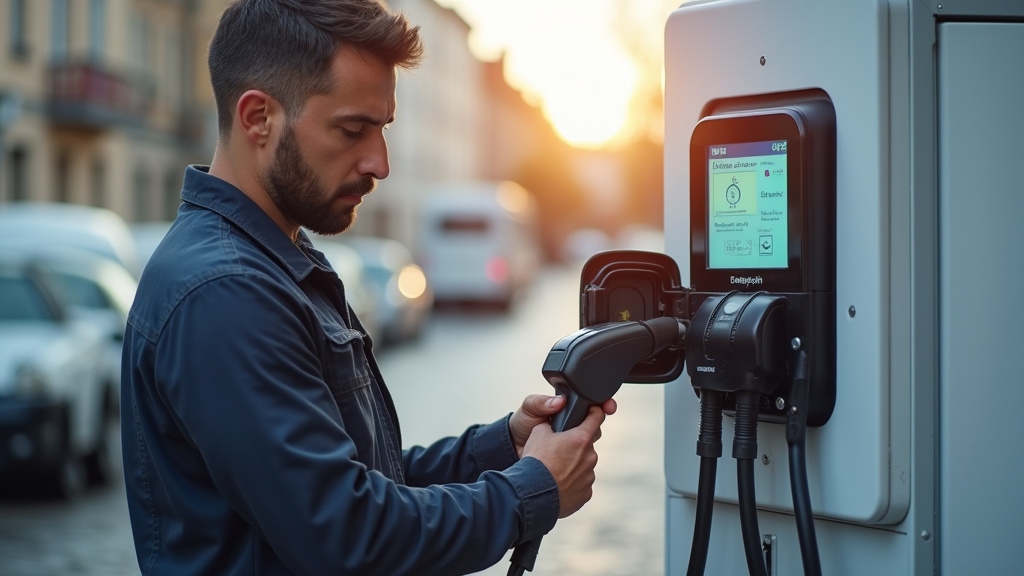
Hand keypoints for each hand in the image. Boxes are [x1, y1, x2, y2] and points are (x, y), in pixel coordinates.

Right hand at [520, 400, 615, 517]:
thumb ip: (550, 425)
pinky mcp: (586, 494)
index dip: (594, 413)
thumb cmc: (536, 462)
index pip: (596, 418)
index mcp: (581, 439)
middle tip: (558, 452)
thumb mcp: (538, 433)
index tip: (594, 412)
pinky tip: (558, 484)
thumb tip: (552, 424)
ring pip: (584, 466)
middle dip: (575, 446)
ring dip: (574, 466)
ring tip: (555, 471)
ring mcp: (589, 477)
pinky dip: (572, 483)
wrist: (532, 494)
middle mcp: (590, 457)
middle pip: (587, 446)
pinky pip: (581, 484)